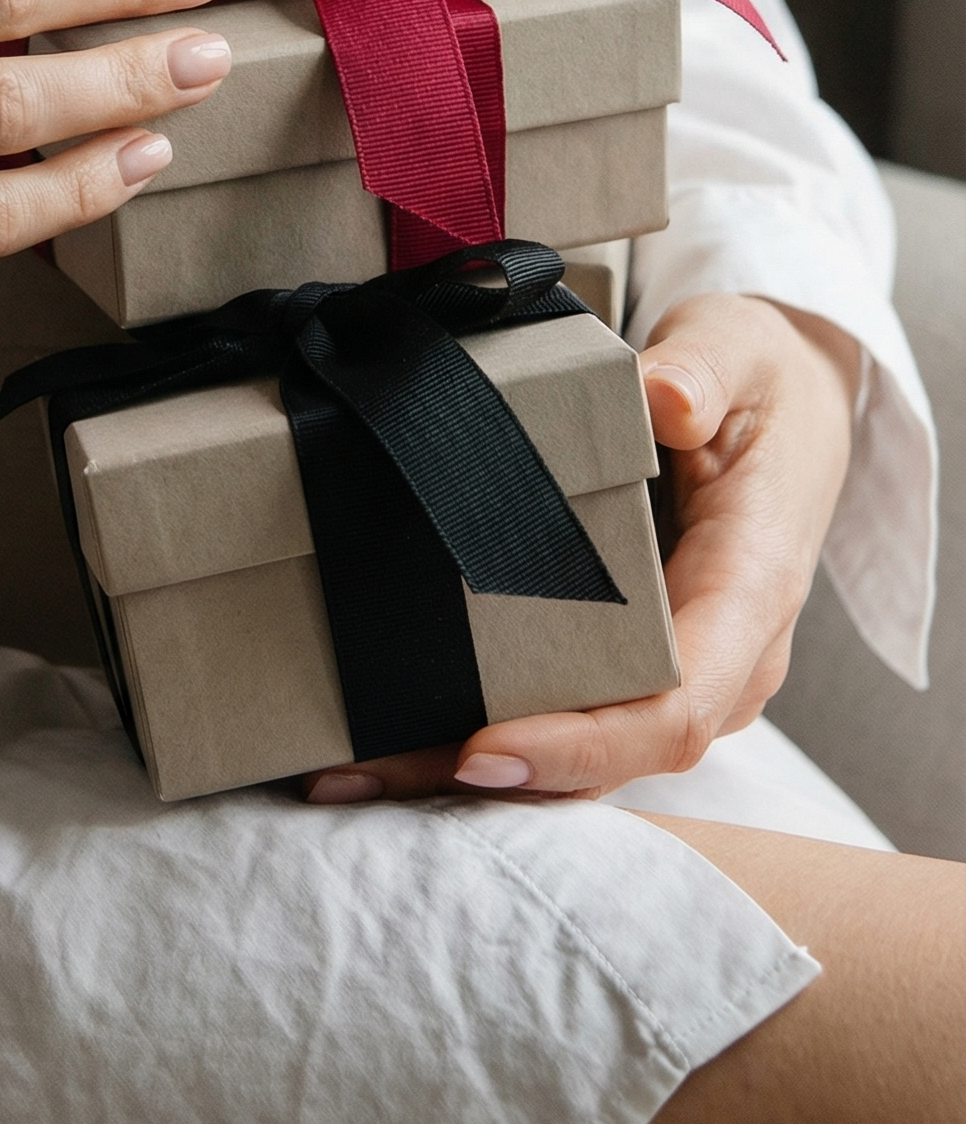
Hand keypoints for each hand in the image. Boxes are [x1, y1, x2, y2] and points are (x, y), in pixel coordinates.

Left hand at [304, 291, 858, 805]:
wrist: (783, 401)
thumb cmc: (756, 378)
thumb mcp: (738, 349)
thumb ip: (704, 371)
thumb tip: (664, 402)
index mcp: (751, 590)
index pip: (676, 707)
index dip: (581, 743)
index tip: (481, 750)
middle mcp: (723, 658)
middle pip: (608, 752)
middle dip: (488, 774)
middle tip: (359, 773)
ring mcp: (682, 669)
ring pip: (578, 752)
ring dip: (459, 767)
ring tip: (341, 771)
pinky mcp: (635, 657)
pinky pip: (564, 714)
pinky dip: (475, 729)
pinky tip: (383, 736)